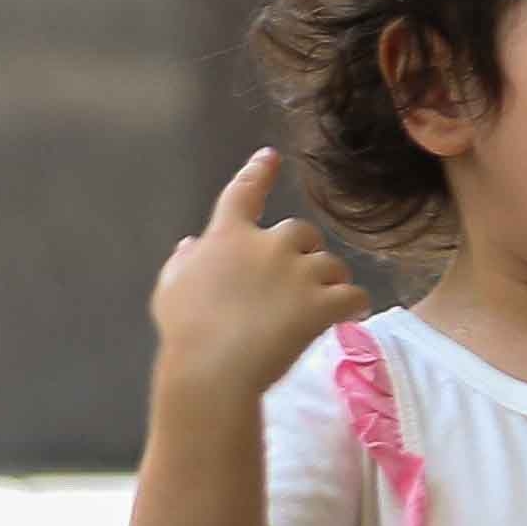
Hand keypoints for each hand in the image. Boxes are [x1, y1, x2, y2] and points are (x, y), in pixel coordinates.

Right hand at [149, 150, 365, 406]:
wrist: (214, 369)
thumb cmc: (186, 332)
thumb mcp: (171, 290)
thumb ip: (185, 262)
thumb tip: (192, 244)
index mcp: (227, 236)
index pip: (243, 193)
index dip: (258, 172)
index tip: (270, 156)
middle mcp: (267, 245)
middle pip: (300, 231)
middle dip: (304, 251)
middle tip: (299, 281)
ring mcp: (298, 273)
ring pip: (331, 264)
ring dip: (330, 281)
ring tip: (320, 306)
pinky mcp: (323, 304)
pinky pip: (354, 295)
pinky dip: (354, 304)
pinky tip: (350, 316)